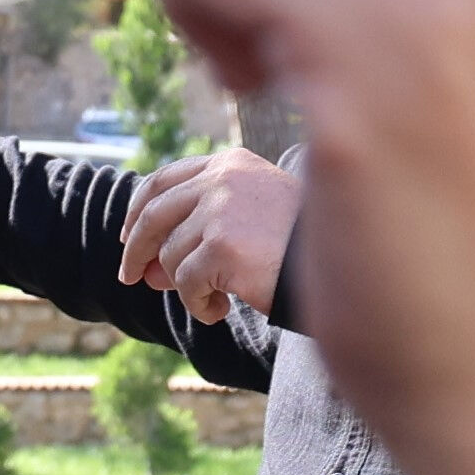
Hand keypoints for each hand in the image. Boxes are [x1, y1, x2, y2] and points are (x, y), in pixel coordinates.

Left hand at [118, 147, 303, 324]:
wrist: (345, 264)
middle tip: (131, 278)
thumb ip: (198, 231)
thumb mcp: (248, 223)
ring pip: (170, 256)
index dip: (139, 209)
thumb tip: (143, 269)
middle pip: (153, 214)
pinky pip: (186, 284)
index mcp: (231, 163)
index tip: (129, 236)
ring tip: (214, 299)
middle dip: (136, 250)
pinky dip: (198, 305)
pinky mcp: (221, 245)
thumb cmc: (301, 247)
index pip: (164, 180)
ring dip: (185, 287)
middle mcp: (222, 178)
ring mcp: (221, 209)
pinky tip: (221, 311)